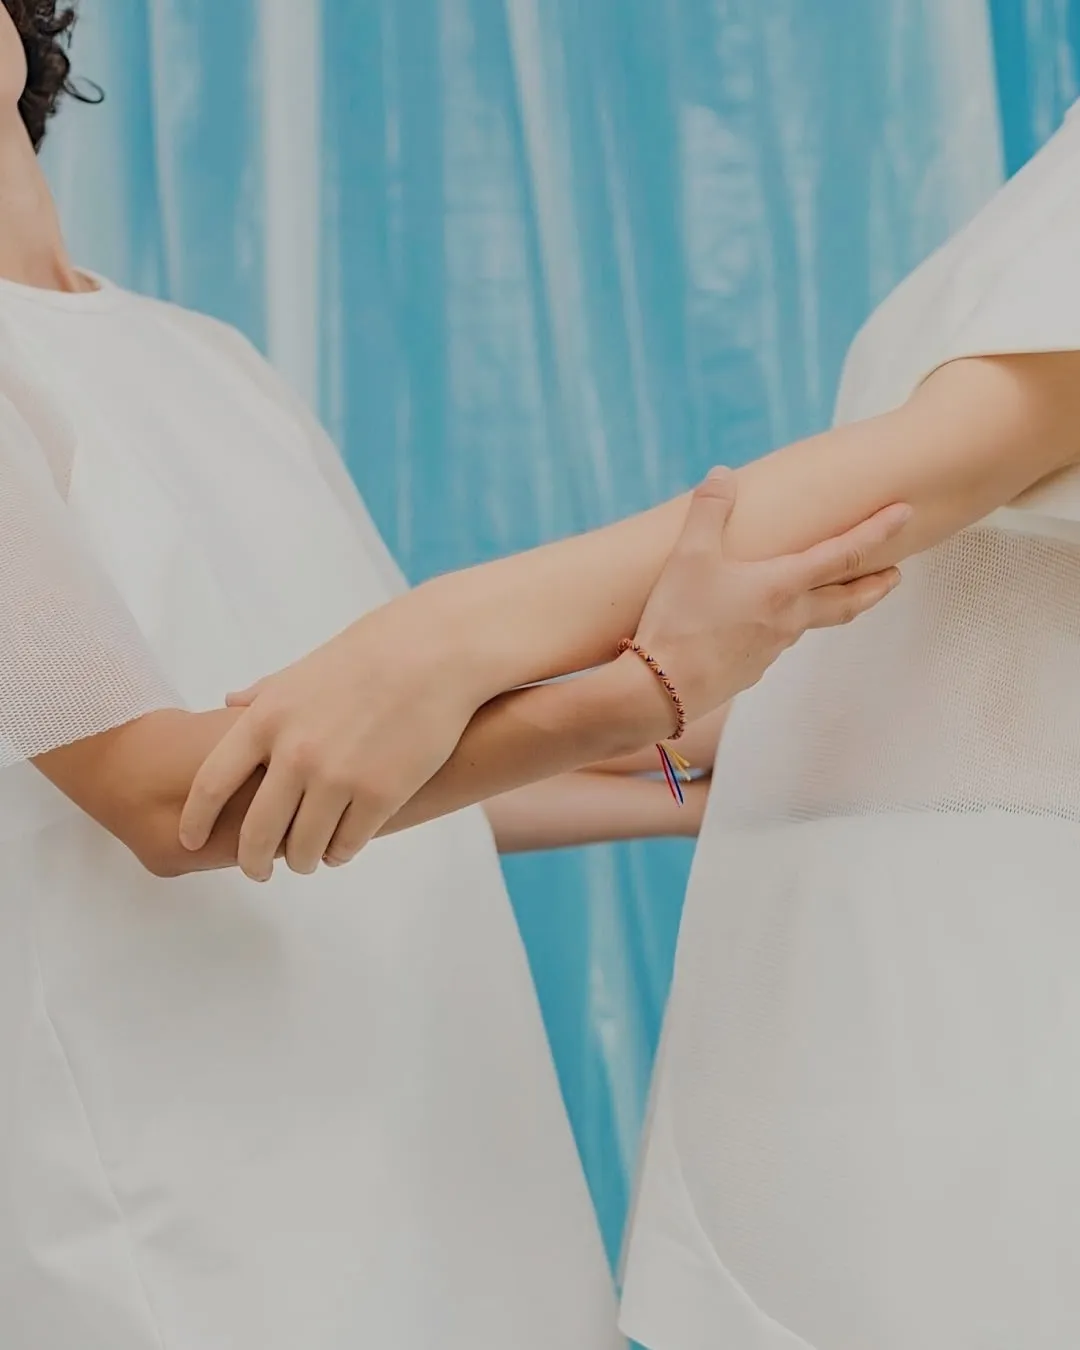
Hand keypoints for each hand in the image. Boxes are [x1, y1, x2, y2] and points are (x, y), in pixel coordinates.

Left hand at [178, 590, 483, 880]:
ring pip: (302, 848)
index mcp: (267, 719)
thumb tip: (230, 702)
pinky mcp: (379, 795)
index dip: (195, 819)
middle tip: (256, 871)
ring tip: (307, 857)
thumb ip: (264, 694)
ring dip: (302, 859)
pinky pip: (346, 844)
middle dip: (251, 861)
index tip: (190, 839)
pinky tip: (343, 845)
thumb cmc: (371, 654)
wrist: (434, 653)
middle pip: (256, 831)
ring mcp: (337, 777)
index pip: (211, 784)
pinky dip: (340, 851)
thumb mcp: (303, 669)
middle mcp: (294, 753)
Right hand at [631, 467, 908, 723]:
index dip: (878, 530)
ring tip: (830, 594)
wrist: (662, 690)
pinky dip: (785, 625)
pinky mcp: (752, 670)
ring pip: (812, 622)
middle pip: (848, 602)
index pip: (844, 553)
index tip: (906, 513)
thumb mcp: (689, 556)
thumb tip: (722, 474)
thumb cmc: (679, 620)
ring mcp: (772, 649)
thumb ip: (708, 510)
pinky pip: (777, 642)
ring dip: (831, 605)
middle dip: (876, 586)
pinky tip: (765, 622)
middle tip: (897, 575)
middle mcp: (788, 618)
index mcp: (782, 585)